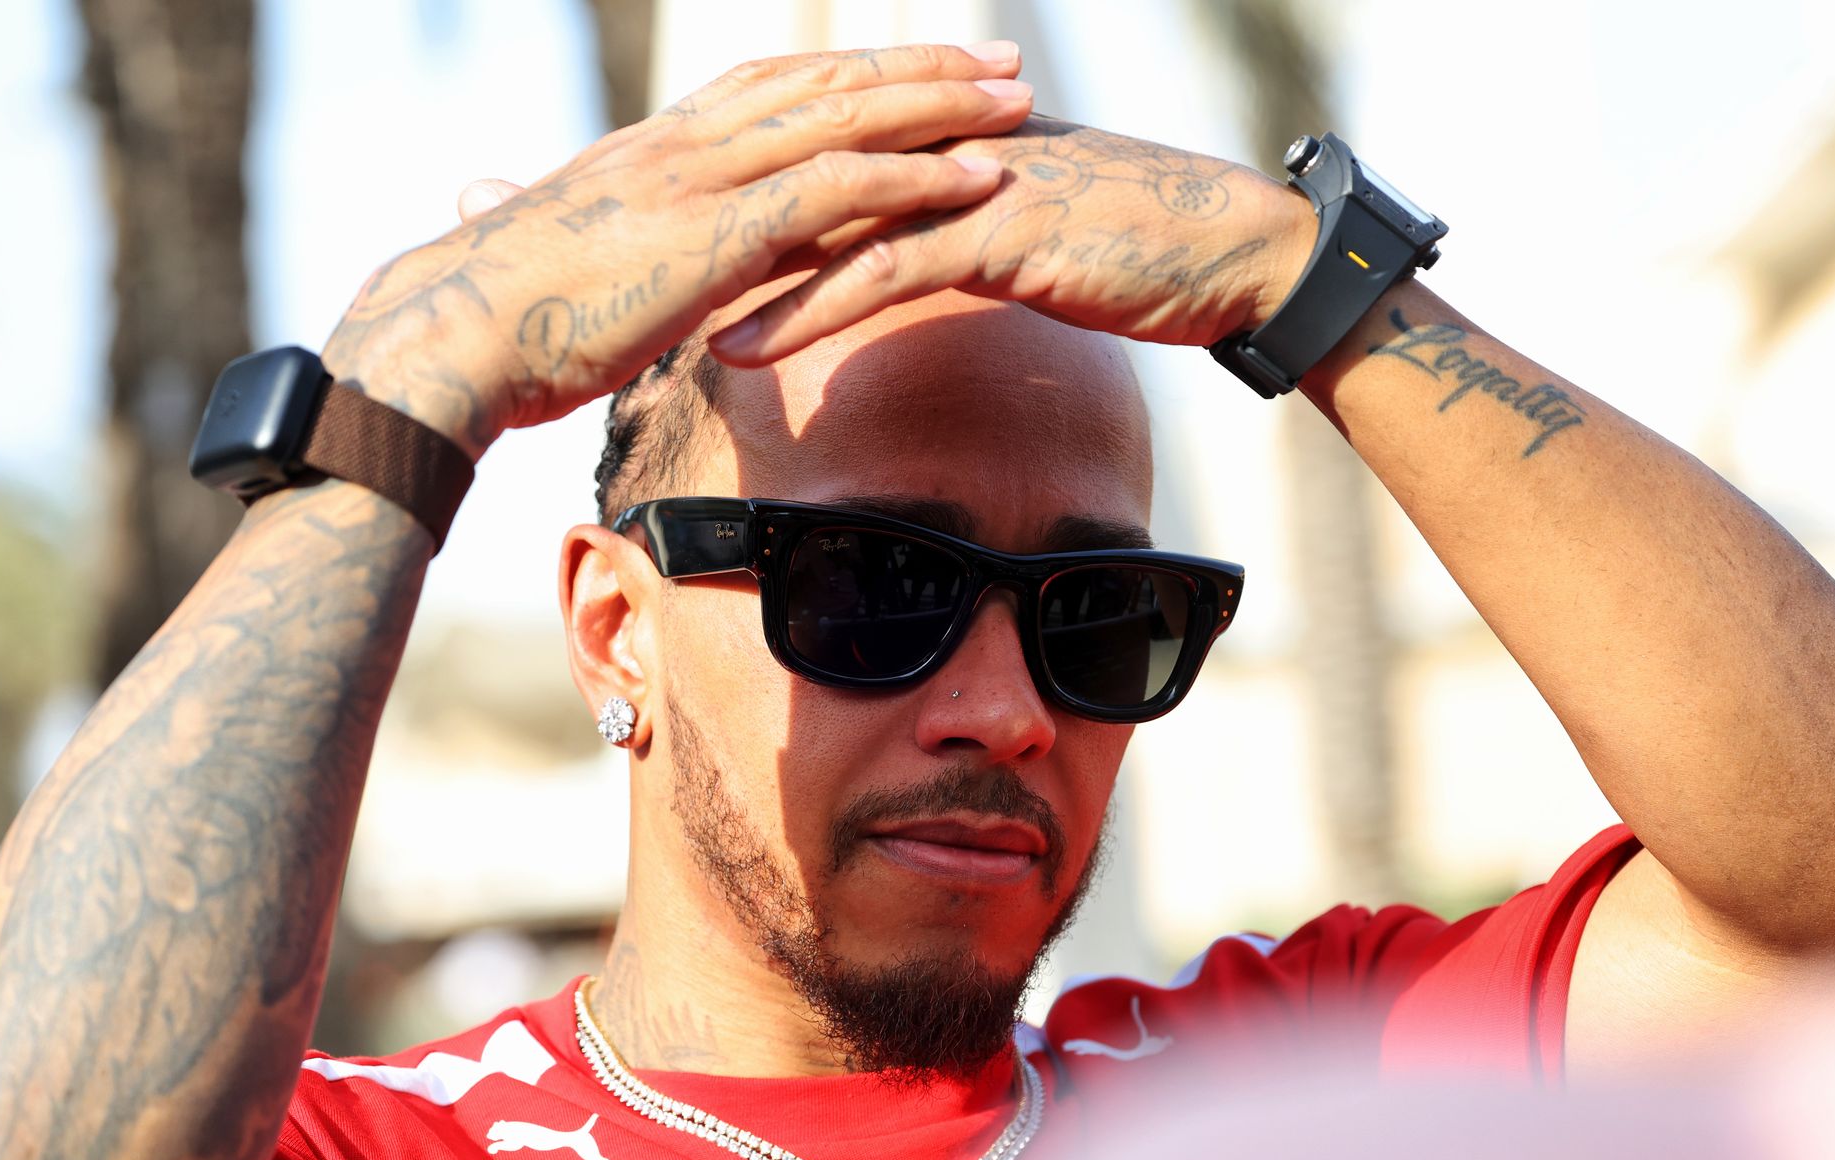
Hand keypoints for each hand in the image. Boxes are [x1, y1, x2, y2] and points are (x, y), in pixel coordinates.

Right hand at [320, 43, 1033, 458]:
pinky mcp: (719, 235)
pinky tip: (979, 182)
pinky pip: (841, 193)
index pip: (764, 90)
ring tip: (1015, 102)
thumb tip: (595, 259)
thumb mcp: (555, 272)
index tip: (903, 69)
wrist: (449, 341)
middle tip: (994, 59)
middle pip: (821, 83)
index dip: (840, 75)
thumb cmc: (491, 324)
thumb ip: (596, 251)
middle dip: (913, 67)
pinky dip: (917, 179)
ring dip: (938, 107)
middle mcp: (683, 145)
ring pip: (845, 120)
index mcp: (649, 153)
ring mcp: (702, 182)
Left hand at [701, 116, 1316, 364]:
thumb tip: (892, 253)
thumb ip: (946, 225)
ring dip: (723, 273)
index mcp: (927, 137)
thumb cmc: (1128, 243)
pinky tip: (738, 347)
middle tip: (604, 266)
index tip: (640, 235)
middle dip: (693, 221)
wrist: (1230, 248)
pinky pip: (875, 272)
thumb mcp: (1018, 226)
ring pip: (813, 221)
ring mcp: (959, 180)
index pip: (799, 153)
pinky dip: (800, 311)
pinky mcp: (991, 228)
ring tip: (646, 320)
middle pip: (784, 173)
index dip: (717, 189)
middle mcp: (930, 143)